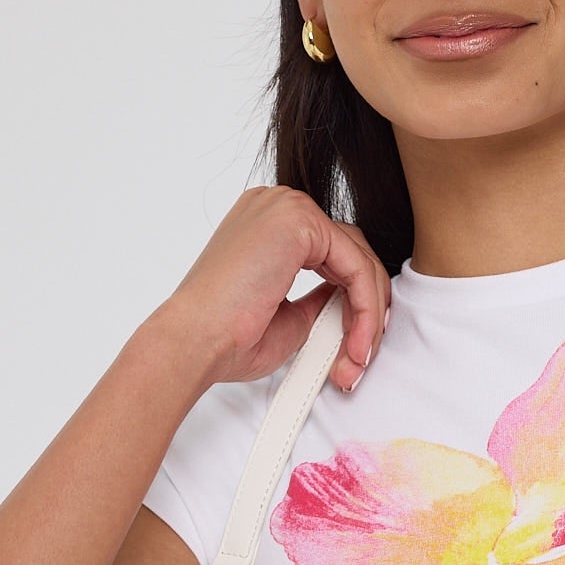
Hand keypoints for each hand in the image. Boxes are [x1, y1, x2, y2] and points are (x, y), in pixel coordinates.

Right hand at [157, 186, 390, 392]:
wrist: (195, 342)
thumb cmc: (226, 336)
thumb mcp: (290, 315)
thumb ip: (320, 298)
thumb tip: (348, 299)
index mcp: (268, 224)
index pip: (333, 252)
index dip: (356, 300)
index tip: (357, 343)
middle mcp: (277, 208)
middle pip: (351, 252)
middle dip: (367, 308)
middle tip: (361, 354)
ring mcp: (286, 209)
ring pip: (359, 259)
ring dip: (369, 313)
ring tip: (357, 356)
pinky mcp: (298, 221)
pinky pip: (357, 265)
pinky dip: (366, 306)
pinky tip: (358, 338)